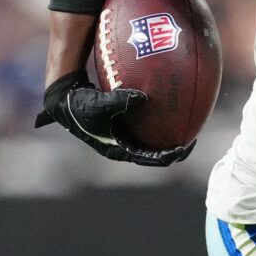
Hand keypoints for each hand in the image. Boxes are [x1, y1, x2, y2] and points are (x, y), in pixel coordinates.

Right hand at [34, 68, 193, 166]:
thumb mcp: (100, 105)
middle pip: (154, 152)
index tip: (183, 149)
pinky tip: (168, 101)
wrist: (64, 100)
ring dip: (167, 135)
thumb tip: (144, 97)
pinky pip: (144, 123)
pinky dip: (156, 117)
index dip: (168, 157)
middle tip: (191, 140)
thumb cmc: (81, 106)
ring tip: (186, 124)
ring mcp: (122, 136)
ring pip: (150, 139)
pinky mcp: (122, 123)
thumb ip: (121, 101)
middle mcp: (123, 146)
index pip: (149, 158)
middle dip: (173, 149)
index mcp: (119, 150)